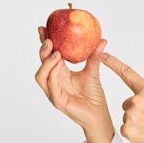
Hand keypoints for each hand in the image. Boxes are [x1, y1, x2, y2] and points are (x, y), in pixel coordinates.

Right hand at [34, 27, 114, 142]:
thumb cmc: (94, 96)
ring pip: (41, 76)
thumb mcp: (93, 71)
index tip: (44, 28)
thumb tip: (102, 39)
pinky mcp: (57, 101)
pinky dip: (52, 75)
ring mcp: (53, 92)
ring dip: (46, 63)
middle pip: (42, 64)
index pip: (49, 56)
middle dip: (42, 50)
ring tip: (55, 52)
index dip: (44, 43)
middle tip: (48, 39)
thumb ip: (94, 56)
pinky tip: (58, 65)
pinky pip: (51, 86)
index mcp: (60, 73)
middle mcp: (54, 82)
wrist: (99, 114)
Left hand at [101, 53, 143, 142]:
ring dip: (134, 118)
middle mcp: (136, 101)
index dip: (113, 63)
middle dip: (136, 107)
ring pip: (126, 114)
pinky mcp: (126, 129)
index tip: (103, 55)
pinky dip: (132, 129)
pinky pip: (125, 126)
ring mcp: (130, 115)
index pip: (127, 73)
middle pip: (127, 101)